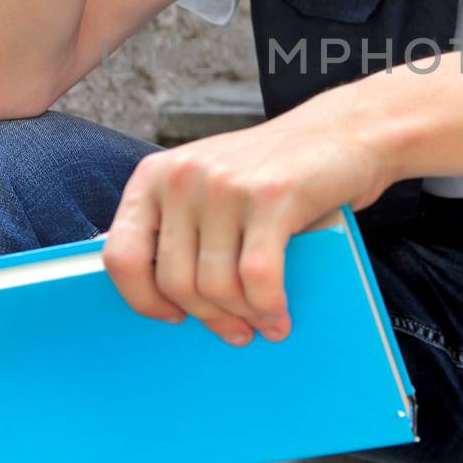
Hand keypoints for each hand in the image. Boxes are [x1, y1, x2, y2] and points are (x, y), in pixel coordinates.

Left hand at [101, 92, 392, 345]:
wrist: (341, 132)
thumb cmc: (271, 171)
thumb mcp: (207, 183)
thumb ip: (178, 224)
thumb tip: (156, 294)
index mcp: (154, 176)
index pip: (121, 255)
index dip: (143, 298)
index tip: (171, 315)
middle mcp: (183, 176)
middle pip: (175, 281)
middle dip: (207, 317)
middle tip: (233, 331)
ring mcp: (226, 185)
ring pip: (216, 285)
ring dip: (242, 317)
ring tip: (262, 324)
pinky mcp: (272, 197)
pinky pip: (257, 277)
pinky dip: (268, 307)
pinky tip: (279, 315)